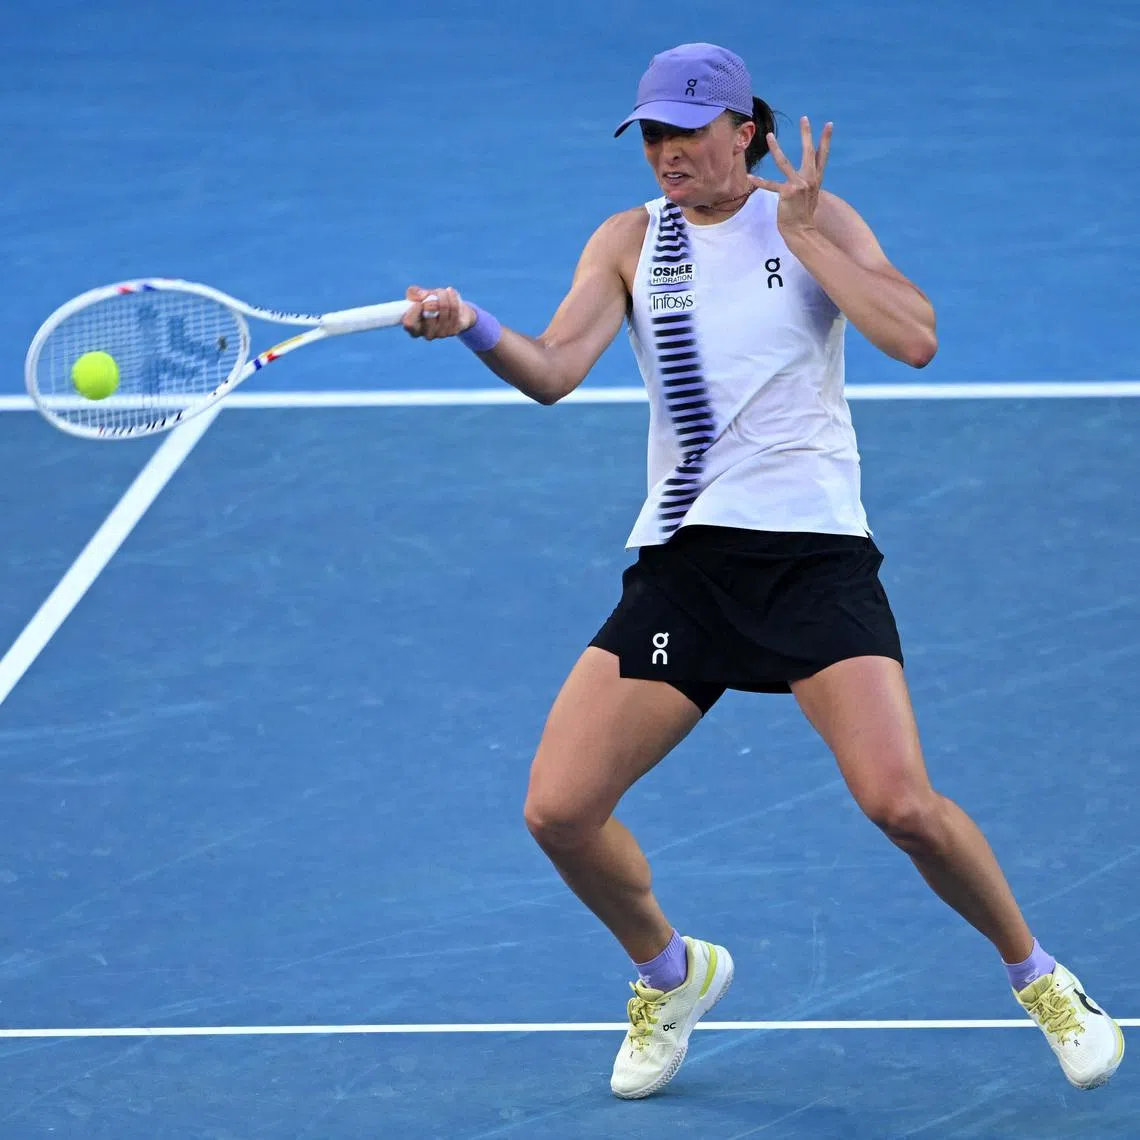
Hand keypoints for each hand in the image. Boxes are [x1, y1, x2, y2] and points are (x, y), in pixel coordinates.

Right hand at [401, 285, 475, 340]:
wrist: (450, 310)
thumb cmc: (429, 303)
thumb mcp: (417, 296)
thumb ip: (414, 293)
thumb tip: (422, 296)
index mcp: (414, 328)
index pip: (409, 324)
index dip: (413, 311)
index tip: (418, 303)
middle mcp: (427, 334)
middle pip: (429, 311)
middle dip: (432, 296)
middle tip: (435, 292)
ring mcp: (441, 334)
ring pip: (443, 306)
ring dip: (443, 294)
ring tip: (443, 292)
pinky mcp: (454, 330)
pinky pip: (454, 308)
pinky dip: (453, 297)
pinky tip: (450, 293)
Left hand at [750, 116, 832, 235]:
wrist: (801, 230)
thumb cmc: (803, 214)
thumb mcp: (810, 196)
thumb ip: (809, 183)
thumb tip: (808, 178)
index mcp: (815, 179)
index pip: (822, 156)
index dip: (825, 140)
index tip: (828, 124)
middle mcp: (809, 179)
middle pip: (808, 152)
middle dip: (806, 134)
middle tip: (804, 118)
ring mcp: (798, 185)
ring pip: (784, 163)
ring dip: (775, 148)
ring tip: (769, 136)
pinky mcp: (787, 193)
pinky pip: (770, 185)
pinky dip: (759, 181)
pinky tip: (750, 176)